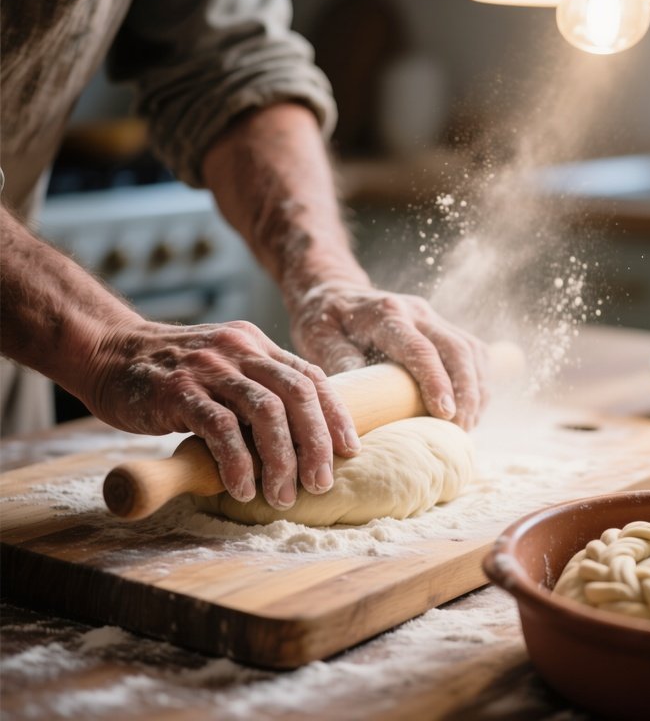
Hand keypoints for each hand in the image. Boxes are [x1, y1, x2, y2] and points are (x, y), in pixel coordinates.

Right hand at [82, 319, 359, 506]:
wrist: (109, 351)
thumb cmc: (173, 370)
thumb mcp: (224, 365)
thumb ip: (257, 386)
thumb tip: (298, 434)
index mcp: (256, 345)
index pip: (310, 376)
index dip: (335, 415)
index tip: (350, 450)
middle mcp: (240, 351)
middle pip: (297, 393)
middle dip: (316, 442)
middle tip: (321, 483)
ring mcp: (210, 368)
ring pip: (265, 411)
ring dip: (282, 459)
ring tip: (283, 496)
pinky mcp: (178, 390)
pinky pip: (220, 428)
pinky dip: (239, 462)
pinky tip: (244, 489)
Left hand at [289, 282, 489, 429]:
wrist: (332, 293)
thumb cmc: (323, 321)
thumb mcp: (318, 339)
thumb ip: (340, 364)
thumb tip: (361, 402)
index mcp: (385, 313)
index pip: (420, 349)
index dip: (436, 381)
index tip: (445, 413)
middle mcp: (415, 311)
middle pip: (457, 349)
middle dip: (466, 391)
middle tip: (461, 428)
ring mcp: (432, 317)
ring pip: (471, 350)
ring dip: (476, 389)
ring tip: (467, 425)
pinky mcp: (441, 327)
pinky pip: (472, 352)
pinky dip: (478, 381)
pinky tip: (472, 408)